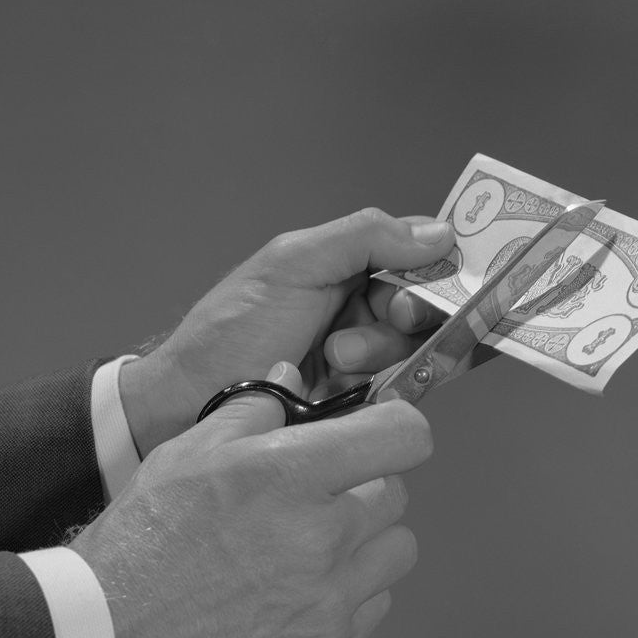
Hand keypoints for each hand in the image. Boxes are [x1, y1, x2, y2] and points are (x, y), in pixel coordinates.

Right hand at [71, 363, 432, 637]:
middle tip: (316, 497)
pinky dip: (352, 592)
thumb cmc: (141, 544)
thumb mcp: (185, 453)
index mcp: (290, 474)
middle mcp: (324, 536)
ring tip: (313, 547)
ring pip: (396, 550)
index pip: (403, 436)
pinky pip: (376, 604)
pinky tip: (302, 591)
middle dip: (364, 486)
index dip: (395, 428)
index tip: (377, 435)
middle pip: (396, 494)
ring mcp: (331, 599)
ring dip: (366, 541)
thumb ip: (254, 410)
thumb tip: (296, 378)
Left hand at [120, 208, 450, 457]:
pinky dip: (386, 386)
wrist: (192, 405)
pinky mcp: (363, 401)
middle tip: (391, 316)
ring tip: (335, 359)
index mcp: (346, 264)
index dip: (441, 264)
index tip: (445, 277)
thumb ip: (364, 237)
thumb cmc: (234, 330)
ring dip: (383, 350)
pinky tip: (348, 387)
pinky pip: (404, 389)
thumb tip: (442, 232)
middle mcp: (361, 306)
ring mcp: (364, 356)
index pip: (420, 254)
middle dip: (410, 312)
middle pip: (429, 304)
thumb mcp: (292, 265)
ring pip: (418, 348)